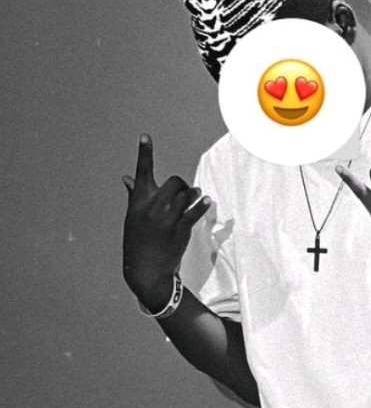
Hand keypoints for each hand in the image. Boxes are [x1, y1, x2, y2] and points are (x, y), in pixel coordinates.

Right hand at [122, 135, 210, 306]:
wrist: (145, 271)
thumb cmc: (138, 242)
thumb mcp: (132, 218)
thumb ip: (133, 196)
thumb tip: (125, 177)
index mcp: (138, 202)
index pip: (141, 172)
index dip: (143, 153)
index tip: (145, 136)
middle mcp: (151, 207)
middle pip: (175, 181)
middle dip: (182, 185)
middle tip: (186, 192)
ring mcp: (166, 218)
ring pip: (187, 194)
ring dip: (195, 194)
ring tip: (196, 196)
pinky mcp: (180, 229)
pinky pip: (195, 210)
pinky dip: (203, 204)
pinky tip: (207, 201)